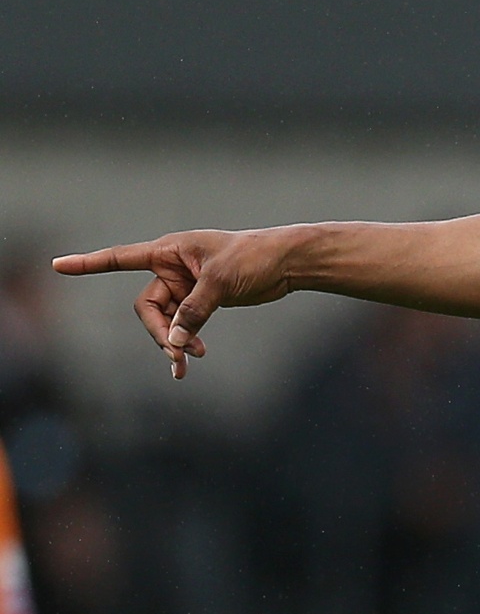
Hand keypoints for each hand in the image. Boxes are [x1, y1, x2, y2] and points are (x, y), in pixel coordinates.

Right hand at [52, 227, 302, 379]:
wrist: (285, 264)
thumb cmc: (254, 258)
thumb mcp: (222, 282)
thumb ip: (195, 311)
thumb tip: (176, 340)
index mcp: (169, 251)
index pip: (121, 258)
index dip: (90, 263)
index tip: (59, 265)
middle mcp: (171, 268)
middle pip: (147, 307)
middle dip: (159, 331)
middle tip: (177, 354)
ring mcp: (185, 287)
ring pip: (165, 321)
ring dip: (174, 342)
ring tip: (188, 362)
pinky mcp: (201, 302)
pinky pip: (183, 326)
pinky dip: (186, 342)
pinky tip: (194, 358)